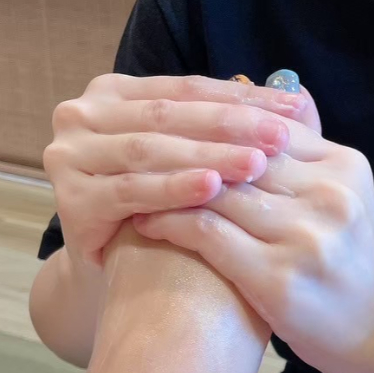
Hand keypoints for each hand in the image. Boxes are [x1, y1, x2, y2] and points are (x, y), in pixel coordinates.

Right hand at [43, 73, 317, 265]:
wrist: (127, 283)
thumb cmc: (177, 215)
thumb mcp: (204, 161)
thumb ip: (241, 128)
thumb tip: (303, 96)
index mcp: (116, 94)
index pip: (188, 89)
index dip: (244, 98)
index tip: (296, 110)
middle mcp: (83, 116)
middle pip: (170, 116)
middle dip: (230, 126)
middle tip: (280, 136)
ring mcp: (70, 156)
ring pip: (151, 151)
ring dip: (206, 156)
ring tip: (255, 163)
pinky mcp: (71, 199)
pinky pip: (131, 191)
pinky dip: (172, 189)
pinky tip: (211, 190)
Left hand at [132, 119, 373, 372]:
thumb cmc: (350, 266)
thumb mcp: (345, 199)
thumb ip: (310, 151)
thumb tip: (284, 86)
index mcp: (347, 167)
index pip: (266, 127)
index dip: (214, 125)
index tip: (169, 124)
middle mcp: (331, 196)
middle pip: (239, 156)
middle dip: (183, 150)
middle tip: (133, 145)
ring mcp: (307, 237)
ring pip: (218, 190)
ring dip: (166, 184)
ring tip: (129, 182)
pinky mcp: (279, 278)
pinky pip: (208, 234)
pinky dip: (170, 222)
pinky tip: (144, 221)